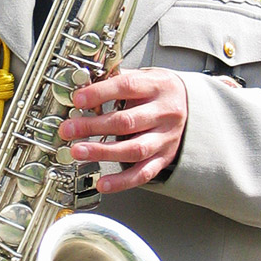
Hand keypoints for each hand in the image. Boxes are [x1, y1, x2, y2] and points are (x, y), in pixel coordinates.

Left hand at [58, 67, 186, 192]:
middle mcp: (163, 113)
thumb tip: (82, 89)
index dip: (100, 93)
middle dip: (93, 126)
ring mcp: (165, 138)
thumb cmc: (159, 91)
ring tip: (78, 152)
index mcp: (156, 87)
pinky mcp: (164, 158)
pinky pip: (143, 173)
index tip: (78, 99)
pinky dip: (122, 181)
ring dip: (103, 152)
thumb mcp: (143, 77)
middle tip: (69, 129)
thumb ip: (115, 82)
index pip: (126, 88)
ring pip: (134, 149)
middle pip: (127, 122)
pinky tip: (103, 183)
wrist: (191, 105)